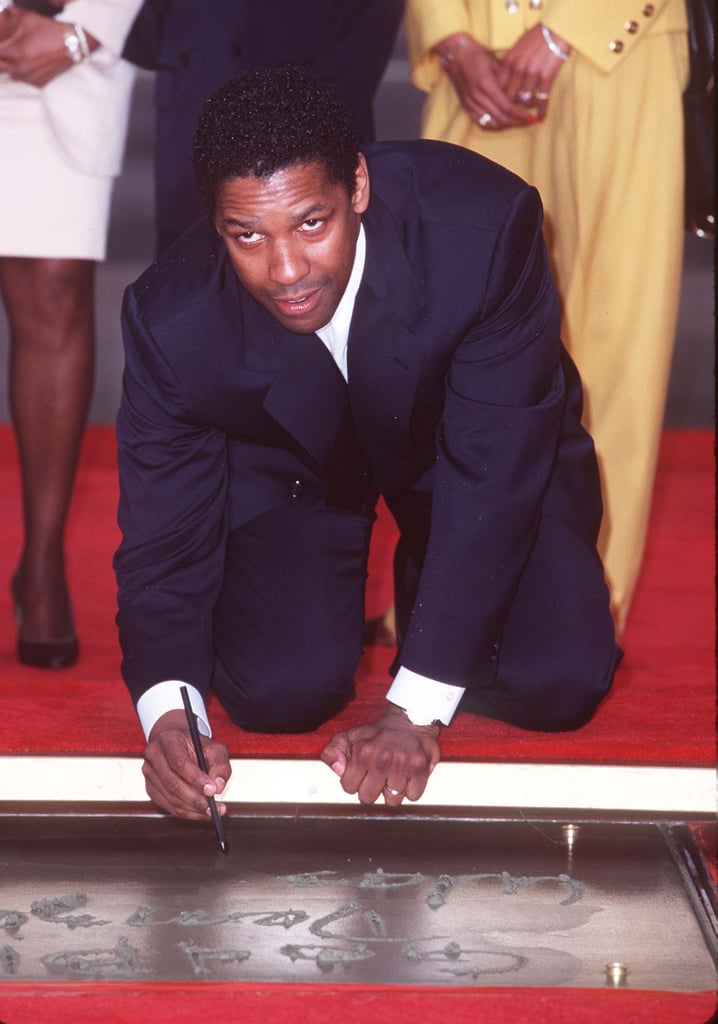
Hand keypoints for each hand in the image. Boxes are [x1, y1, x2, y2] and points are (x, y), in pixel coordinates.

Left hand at [0, 8, 96, 86]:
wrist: (74, 44)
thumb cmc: (50, 30)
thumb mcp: (27, 18)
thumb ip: (9, 17)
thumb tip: (2, 14)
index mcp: (15, 53)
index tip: (1, 45)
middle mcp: (21, 70)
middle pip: (0, 67)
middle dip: (1, 58)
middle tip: (6, 50)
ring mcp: (30, 79)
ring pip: (11, 74)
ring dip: (10, 66)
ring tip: (19, 54)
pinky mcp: (39, 84)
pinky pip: (24, 79)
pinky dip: (23, 71)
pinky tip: (30, 61)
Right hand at [142, 709, 231, 820]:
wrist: (177, 742)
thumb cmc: (197, 745)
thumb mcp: (214, 748)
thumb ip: (220, 765)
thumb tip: (218, 787)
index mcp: (168, 740)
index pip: (179, 763)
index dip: (196, 779)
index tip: (212, 791)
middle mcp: (154, 756)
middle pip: (173, 784)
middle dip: (196, 799)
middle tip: (215, 807)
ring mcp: (149, 773)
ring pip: (170, 798)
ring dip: (193, 809)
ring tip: (212, 811)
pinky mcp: (150, 788)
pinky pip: (168, 805)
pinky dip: (187, 812)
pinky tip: (201, 812)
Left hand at [320, 704, 441, 805]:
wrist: (409, 720)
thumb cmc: (378, 733)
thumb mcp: (349, 736)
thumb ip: (333, 751)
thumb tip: (337, 769)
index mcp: (363, 753)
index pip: (349, 788)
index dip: (354, 783)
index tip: (361, 775)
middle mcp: (382, 760)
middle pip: (368, 798)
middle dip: (371, 790)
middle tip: (377, 778)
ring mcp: (402, 765)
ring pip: (392, 801)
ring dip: (392, 792)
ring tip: (393, 778)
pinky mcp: (420, 769)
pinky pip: (413, 796)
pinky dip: (411, 790)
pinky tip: (407, 778)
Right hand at [437, 32, 532, 131]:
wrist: (456, 56)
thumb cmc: (478, 56)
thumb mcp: (496, 64)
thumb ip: (508, 81)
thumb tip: (524, 97)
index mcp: (486, 84)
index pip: (507, 107)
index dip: (521, 115)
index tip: (532, 117)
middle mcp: (477, 97)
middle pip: (501, 118)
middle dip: (517, 122)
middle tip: (529, 122)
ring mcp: (470, 104)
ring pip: (492, 124)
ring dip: (507, 126)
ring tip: (518, 122)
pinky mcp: (466, 108)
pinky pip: (482, 123)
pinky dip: (495, 126)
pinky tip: (504, 123)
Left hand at [498, 24, 570, 121]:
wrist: (556, 28)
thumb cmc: (537, 36)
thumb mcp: (518, 47)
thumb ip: (511, 63)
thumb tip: (505, 78)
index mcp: (509, 62)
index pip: (498, 87)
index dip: (500, 99)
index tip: (503, 105)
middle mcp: (517, 69)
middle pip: (509, 97)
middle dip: (511, 108)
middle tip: (515, 115)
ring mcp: (531, 74)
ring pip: (524, 101)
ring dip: (527, 109)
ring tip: (529, 114)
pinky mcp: (546, 78)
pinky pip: (541, 100)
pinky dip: (541, 110)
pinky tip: (541, 117)